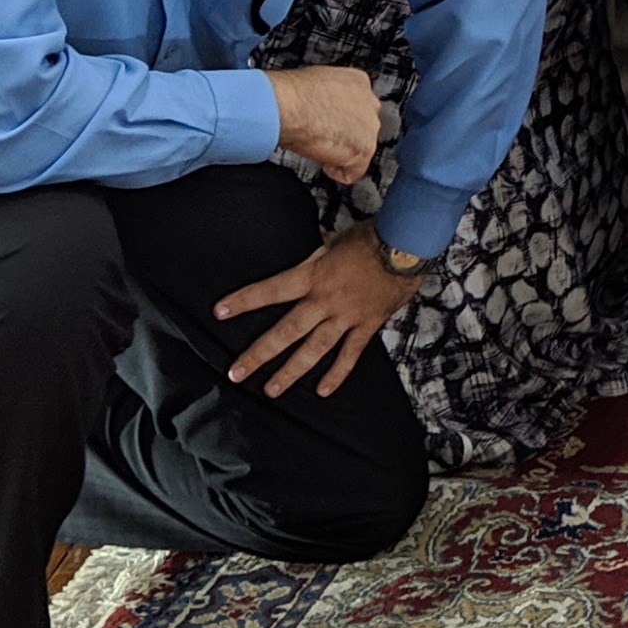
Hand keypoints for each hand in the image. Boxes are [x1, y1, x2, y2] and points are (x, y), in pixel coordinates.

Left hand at [213, 221, 424, 398]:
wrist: (406, 246)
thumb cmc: (370, 237)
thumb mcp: (334, 240)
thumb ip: (316, 252)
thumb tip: (306, 249)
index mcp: (313, 275)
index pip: (271, 290)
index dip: (244, 300)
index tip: (220, 311)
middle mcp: (325, 300)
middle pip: (286, 331)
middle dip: (259, 353)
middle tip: (237, 373)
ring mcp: (346, 316)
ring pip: (314, 349)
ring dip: (291, 371)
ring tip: (271, 390)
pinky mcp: (367, 325)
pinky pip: (350, 354)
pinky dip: (337, 373)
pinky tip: (322, 390)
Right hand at [268, 65, 385, 184]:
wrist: (289, 106)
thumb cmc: (293, 94)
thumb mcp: (316, 83)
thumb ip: (328, 95)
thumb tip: (319, 105)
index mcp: (358, 82)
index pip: (359, 106)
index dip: (341, 119)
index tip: (329, 124)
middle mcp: (370, 103)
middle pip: (364, 127)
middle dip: (345, 136)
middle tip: (323, 137)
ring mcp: (370, 127)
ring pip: (360, 149)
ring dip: (340, 153)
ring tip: (319, 147)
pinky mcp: (364, 150)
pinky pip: (352, 172)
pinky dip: (336, 172)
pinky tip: (323, 162)